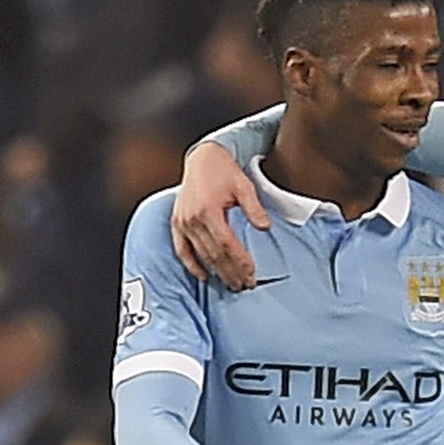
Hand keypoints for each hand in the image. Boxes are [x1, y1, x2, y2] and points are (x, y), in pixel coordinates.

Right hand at [171, 144, 267, 289]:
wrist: (202, 158)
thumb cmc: (224, 171)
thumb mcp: (244, 186)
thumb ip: (254, 208)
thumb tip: (266, 228)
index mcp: (208, 210)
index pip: (227, 244)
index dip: (240, 261)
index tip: (252, 275)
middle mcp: (192, 219)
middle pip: (214, 254)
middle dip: (231, 272)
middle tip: (245, 286)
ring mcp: (182, 222)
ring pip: (200, 254)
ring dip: (216, 272)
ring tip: (231, 284)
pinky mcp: (177, 223)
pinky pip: (182, 249)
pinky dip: (192, 265)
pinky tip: (204, 276)